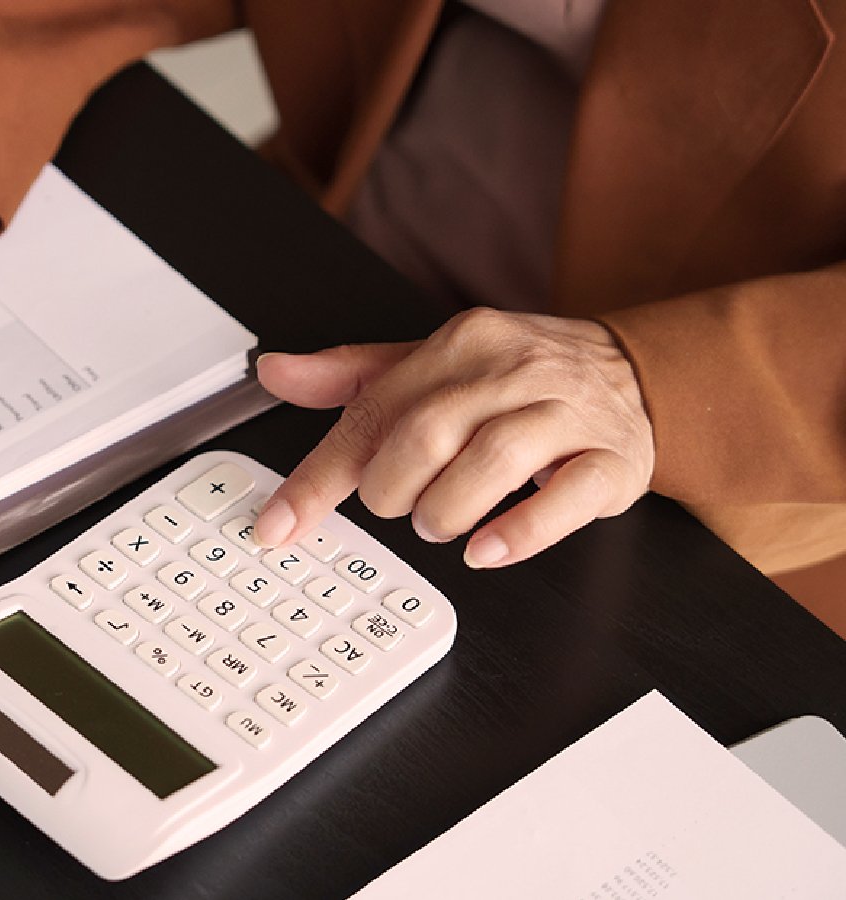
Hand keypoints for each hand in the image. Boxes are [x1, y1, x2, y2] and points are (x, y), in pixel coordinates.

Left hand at [253, 308, 654, 567]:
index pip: (373, 411)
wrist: (631, 372)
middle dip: (393, 491)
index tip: (281, 523)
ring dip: (447, 511)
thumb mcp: (430, 365)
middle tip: (397, 508)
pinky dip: (519, 533)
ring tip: (440, 524)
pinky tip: (487, 549)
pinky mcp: (612, 459)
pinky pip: (568, 497)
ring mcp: (568, 413)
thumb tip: (275, 370)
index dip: (320, 476)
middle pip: (427, 433)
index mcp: (459, 344)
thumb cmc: (516, 379)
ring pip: (492, 462)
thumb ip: (352, 375)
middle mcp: (513, 370)